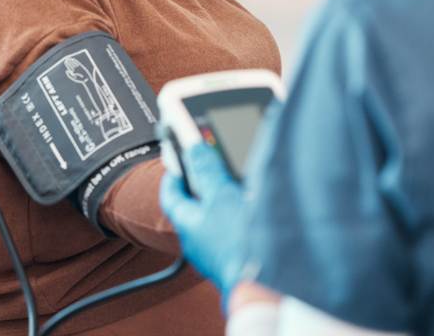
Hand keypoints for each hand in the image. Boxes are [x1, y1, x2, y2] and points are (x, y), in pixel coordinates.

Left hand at [159, 143, 247, 300]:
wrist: (262, 285)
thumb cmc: (237, 243)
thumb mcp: (221, 195)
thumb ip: (207, 170)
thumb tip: (194, 149)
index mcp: (187, 223)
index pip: (170, 195)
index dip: (173, 175)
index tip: (178, 160)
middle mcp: (196, 242)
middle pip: (192, 207)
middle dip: (201, 186)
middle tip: (211, 168)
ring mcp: (214, 254)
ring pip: (212, 222)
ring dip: (221, 203)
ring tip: (237, 188)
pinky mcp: (233, 261)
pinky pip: (229, 235)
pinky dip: (236, 220)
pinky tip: (253, 215)